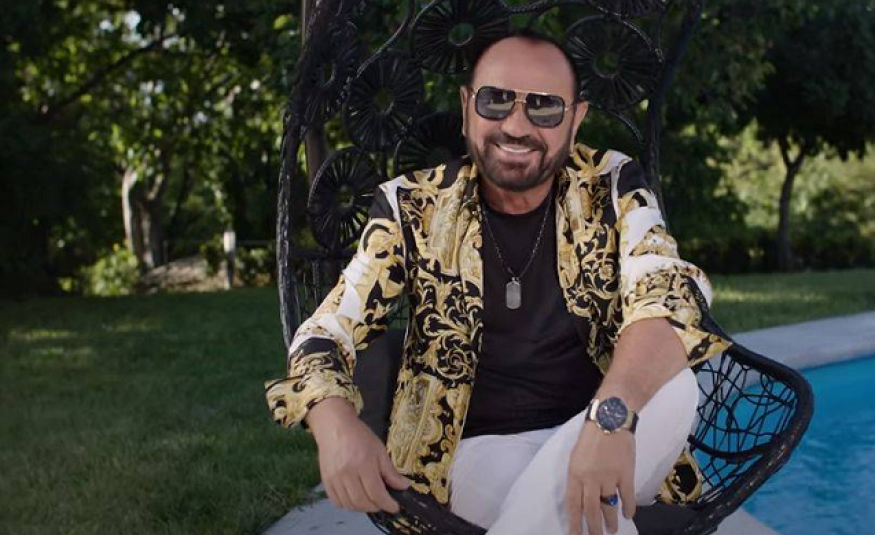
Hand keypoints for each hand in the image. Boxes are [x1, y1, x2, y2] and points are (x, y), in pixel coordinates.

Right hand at [307, 398, 411, 513]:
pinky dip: (348, 505)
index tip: (394, 507)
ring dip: (362, 508)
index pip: (376, 493)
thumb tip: (404, 486)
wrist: (335, 427)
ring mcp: (334, 479)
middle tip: (383, 503)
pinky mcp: (325, 481)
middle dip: (376, 507)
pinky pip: (337, 502)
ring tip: (370, 501)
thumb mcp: (380, 450)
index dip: (387, 504)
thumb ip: (390, 472)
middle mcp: (347, 474)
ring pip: (349, 505)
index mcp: (364, 465)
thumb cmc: (360, 436)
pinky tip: (355, 498)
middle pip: (363, 502)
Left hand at [565, 421, 635, 534]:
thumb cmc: (590, 436)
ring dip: (610, 521)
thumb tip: (581, 496)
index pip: (573, 504)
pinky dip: (628, 508)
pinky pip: (627, 497)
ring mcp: (609, 477)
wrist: (610, 419)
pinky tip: (628, 515)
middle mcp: (591, 479)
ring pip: (609, 506)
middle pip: (592, 510)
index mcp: (575, 474)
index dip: (574, 523)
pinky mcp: (626, 474)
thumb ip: (578, 476)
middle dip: (593, 527)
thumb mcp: (576, 456)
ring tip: (612, 531)